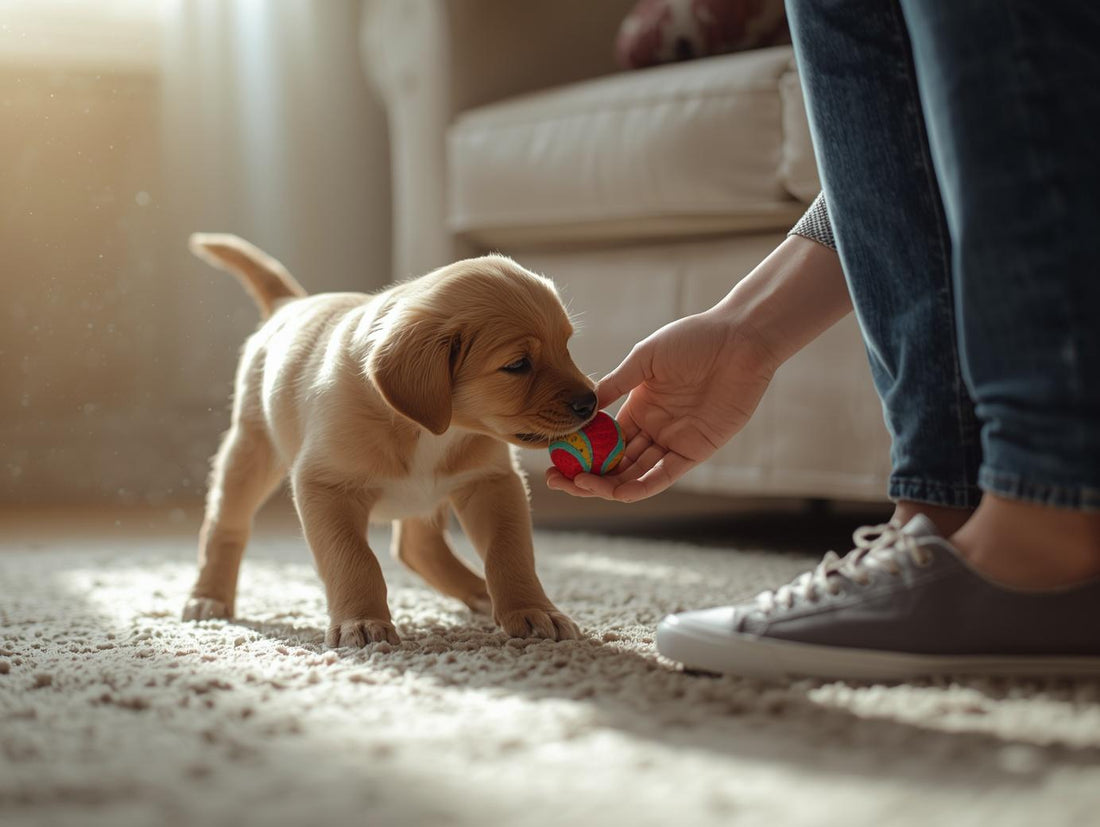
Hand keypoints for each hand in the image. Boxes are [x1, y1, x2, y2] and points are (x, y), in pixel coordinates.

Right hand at [546, 308, 778, 501]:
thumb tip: (583, 405)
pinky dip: (641, 486)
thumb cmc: (695, 340)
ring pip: (634, 474)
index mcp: (639, 407)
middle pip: (615, 462)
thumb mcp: (646, 358)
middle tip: (557, 481)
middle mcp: (654, 428)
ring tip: (578, 486)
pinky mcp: (696, 451)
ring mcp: (674, 441)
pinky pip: (664, 475)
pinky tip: (617, 491)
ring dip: (606, 484)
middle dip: (585, 475)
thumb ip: (616, 384)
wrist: (739, 340)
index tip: (555, 459)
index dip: (580, 452)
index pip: (604, 439)